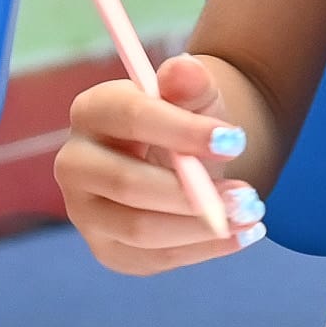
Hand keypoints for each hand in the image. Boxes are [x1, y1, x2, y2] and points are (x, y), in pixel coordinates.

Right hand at [54, 58, 263, 272]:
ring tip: (251, 214)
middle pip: (127, 184)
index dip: (182, 131)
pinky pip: (154, 258)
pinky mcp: (107, 249)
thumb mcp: (195, 98)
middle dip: (192, 193)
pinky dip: (203, 250)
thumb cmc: (184, 124)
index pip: (130, 118)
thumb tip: (186, 68)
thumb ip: (191, 83)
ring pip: (140, 229)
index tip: (234, 141)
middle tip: (248, 195)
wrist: (180, 161)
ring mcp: (85, 212)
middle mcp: (74, 164)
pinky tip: (241, 235)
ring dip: (201, 227)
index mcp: (92, 111)